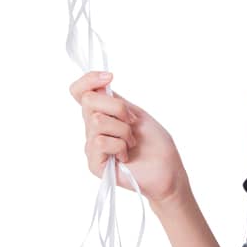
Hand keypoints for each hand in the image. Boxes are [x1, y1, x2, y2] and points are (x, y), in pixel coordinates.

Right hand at [70, 70, 189, 206]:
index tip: (110, 77)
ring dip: (123, 130)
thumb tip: (99, 85)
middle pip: (89, 100)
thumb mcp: (136, 113)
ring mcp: (91, 146)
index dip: (88, 80)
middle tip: (133, 122)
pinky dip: (120, 146)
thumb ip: (115, 100)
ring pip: (97, 121)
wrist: (167, 169)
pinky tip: (126, 156)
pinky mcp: (94, 164)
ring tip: (131, 142)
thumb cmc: (155, 143)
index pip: (79, 91)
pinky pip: (99, 142)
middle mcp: (92, 128)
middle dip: (118, 107)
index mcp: (102, 113)